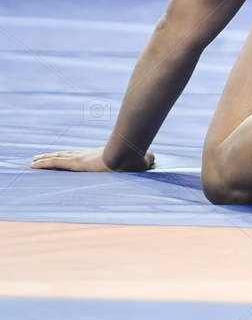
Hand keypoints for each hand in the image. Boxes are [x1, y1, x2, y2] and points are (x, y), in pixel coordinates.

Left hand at [32, 146, 153, 172]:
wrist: (129, 156)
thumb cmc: (137, 159)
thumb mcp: (144, 160)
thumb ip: (145, 160)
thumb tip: (152, 159)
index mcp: (100, 156)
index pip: (81, 156)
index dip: (71, 156)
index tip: (64, 156)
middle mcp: (88, 155)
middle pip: (66, 155)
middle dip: (53, 156)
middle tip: (39, 157)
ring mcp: (80, 159)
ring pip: (58, 158)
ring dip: (44, 160)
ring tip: (32, 162)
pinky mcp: (76, 163)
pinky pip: (55, 163)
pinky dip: (43, 163)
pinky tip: (33, 164)